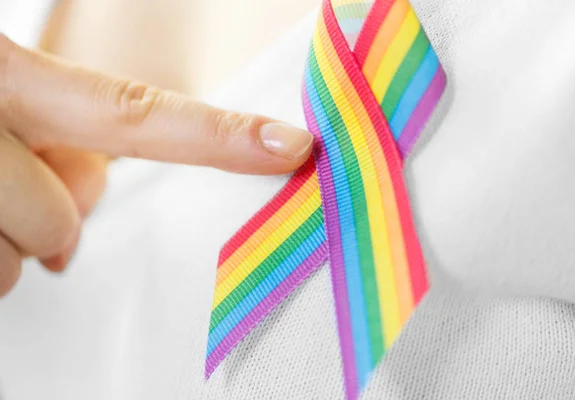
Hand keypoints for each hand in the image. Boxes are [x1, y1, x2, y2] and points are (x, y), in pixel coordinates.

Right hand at [0, 34, 312, 296]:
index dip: (218, 138)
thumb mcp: (12, 100)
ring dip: (8, 241)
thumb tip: (99, 190)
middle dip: (48, 217)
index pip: (133, 113)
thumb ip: (76, 134)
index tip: (292, 147)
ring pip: (14, 263)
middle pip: (60, 218)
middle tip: (16, 191)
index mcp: (9, 78)